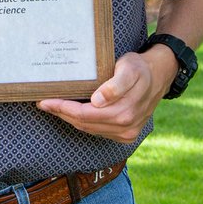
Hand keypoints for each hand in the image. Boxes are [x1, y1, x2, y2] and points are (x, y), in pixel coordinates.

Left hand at [36, 50, 171, 142]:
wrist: (158, 76)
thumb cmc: (140, 68)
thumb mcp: (129, 69)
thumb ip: (116, 85)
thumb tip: (98, 101)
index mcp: (124, 113)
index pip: (85, 115)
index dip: (64, 109)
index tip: (46, 101)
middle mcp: (125, 128)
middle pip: (84, 124)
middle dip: (62, 114)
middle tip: (44, 103)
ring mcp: (126, 133)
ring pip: (89, 129)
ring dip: (70, 119)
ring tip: (53, 107)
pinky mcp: (125, 134)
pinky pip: (97, 131)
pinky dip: (83, 123)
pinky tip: (72, 113)